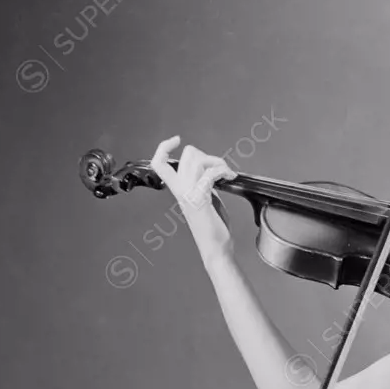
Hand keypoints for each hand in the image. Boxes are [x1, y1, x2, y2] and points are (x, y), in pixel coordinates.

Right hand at [149, 135, 236, 256]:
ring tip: (227, 174)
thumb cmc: (213, 228)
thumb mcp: (205, 200)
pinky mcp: (201, 199)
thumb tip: (209, 172)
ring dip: (218, 162)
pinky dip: (223, 170)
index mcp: (178, 189)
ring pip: (198, 160)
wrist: (216, 248)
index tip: (176, 140)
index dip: (163, 147)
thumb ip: (203, 184)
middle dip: (207, 155)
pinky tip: (231, 177)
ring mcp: (189, 193)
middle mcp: (180, 189)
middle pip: (187, 155)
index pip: (158, 163)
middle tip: (220, 169)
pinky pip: (210, 173)